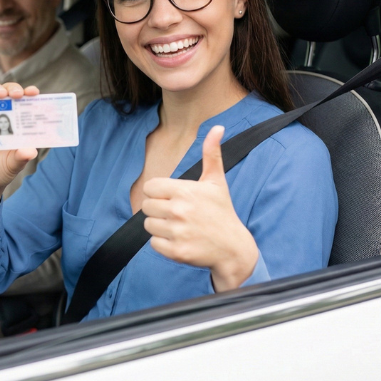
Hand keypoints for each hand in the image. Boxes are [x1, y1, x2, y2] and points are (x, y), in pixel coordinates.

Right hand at [0, 82, 38, 223]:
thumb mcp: (14, 165)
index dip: (29, 94)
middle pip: (7, 92)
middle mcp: (1, 115)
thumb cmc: (1, 171)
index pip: (23, 102)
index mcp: (16, 122)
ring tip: (3, 95)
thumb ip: (21, 157)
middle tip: (18, 94)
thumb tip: (31, 151)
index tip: (35, 92)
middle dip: (13, 89)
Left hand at [142, 125, 259, 291]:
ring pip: (148, 225)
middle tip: (176, 214)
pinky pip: (153, 243)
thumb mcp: (216, 181)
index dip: (158, 193)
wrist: (234, 248)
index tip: (172, 198)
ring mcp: (177, 232)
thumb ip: (211, 153)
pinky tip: (180, 240)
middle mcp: (179, 211)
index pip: (150, 187)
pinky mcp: (176, 251)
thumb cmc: (222, 212)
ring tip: (179, 227)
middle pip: (146, 206)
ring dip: (160, 227)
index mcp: (185, 191)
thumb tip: (217, 128)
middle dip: (158, 210)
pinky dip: (163, 244)